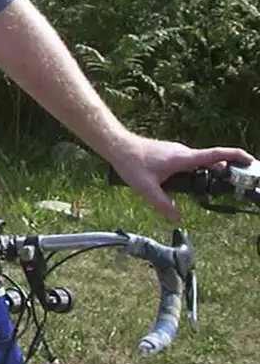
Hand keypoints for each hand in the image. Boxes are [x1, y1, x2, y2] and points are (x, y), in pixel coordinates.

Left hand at [107, 134, 252, 220]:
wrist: (117, 146)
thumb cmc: (131, 163)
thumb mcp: (146, 188)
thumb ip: (163, 204)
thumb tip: (177, 217)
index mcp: (183, 158)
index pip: (215, 155)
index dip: (234, 156)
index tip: (249, 160)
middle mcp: (183, 152)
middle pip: (210, 161)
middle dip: (223, 172)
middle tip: (231, 186)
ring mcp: (177, 151)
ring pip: (198, 163)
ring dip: (206, 173)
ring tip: (208, 188)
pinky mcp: (171, 153)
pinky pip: (188, 162)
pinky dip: (195, 171)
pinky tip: (185, 183)